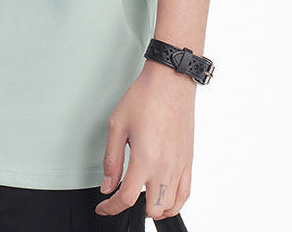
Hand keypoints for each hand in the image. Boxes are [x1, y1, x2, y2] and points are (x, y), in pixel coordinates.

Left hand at [95, 60, 194, 220]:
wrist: (170, 81)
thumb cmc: (144, 97)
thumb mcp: (117, 125)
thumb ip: (112, 159)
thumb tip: (107, 185)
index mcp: (145, 159)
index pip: (126, 198)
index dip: (111, 208)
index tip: (103, 206)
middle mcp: (165, 167)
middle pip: (152, 208)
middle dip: (133, 209)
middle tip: (120, 199)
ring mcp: (180, 165)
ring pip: (171, 206)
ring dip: (155, 208)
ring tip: (141, 199)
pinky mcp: (188, 160)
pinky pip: (185, 193)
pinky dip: (174, 203)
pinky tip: (163, 196)